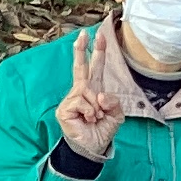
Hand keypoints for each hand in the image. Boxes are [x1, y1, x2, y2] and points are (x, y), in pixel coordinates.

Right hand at [52, 24, 124, 163]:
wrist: (93, 148)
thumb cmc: (102, 131)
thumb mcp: (116, 115)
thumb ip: (114, 102)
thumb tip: (100, 94)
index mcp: (94, 90)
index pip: (96, 68)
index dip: (98, 53)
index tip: (100, 36)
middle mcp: (81, 91)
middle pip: (80, 67)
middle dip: (81, 49)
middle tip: (83, 33)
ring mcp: (71, 99)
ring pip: (87, 91)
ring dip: (96, 106)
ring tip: (95, 118)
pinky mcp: (64, 108)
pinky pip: (81, 102)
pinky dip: (89, 111)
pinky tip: (87, 119)